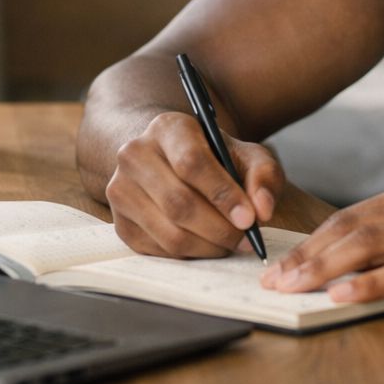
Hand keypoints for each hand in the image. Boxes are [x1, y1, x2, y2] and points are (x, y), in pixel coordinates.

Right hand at [105, 110, 284, 258]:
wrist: (170, 161)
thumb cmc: (214, 158)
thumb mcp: (246, 155)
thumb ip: (263, 175)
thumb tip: (262, 210)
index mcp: (167, 128)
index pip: (191, 163)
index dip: (223, 194)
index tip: (249, 219)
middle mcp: (135, 155)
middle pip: (178, 202)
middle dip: (219, 228)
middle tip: (245, 239)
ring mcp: (120, 190)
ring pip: (168, 233)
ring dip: (208, 246)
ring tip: (230, 242)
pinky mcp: (120, 223)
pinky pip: (158, 250)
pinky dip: (190, 255)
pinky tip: (207, 244)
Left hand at [260, 179, 383, 304]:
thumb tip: (363, 260)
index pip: (347, 217)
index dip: (310, 241)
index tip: (282, 263)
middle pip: (347, 228)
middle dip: (305, 255)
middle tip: (272, 280)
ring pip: (367, 244)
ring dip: (323, 267)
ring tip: (292, 287)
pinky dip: (369, 282)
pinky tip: (342, 295)